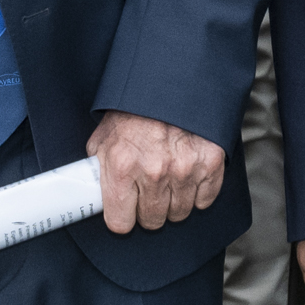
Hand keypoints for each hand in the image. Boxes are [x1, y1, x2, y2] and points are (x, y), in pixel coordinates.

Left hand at [92, 109, 225, 234]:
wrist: (168, 80)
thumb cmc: (133, 109)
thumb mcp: (104, 137)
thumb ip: (99, 171)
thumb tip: (93, 195)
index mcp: (122, 166)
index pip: (120, 223)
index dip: (122, 217)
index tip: (124, 211)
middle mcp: (154, 171)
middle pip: (151, 221)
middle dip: (147, 209)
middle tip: (147, 190)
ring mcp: (185, 169)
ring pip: (178, 214)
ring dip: (172, 201)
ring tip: (167, 179)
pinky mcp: (210, 163)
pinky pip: (204, 200)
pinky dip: (196, 192)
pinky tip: (186, 175)